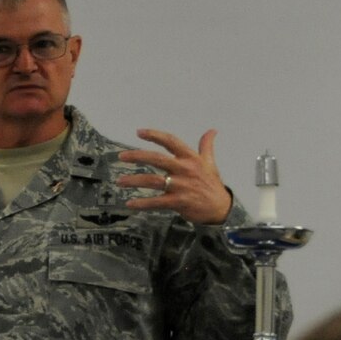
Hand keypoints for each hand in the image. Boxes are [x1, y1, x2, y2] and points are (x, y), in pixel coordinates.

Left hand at [115, 129, 234, 224]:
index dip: (154, 135)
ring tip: (120, 181)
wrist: (220, 208)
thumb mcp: (210, 163)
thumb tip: (212, 131)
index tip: (139, 132)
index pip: (170, 141)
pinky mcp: (178, 202)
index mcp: (190, 158)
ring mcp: (181, 186)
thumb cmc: (212, 184)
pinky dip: (142, 203)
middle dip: (137, 156)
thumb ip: (207, 146)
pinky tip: (130, 203)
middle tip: (121, 156)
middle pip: (157, 159)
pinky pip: (156, 202)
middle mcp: (184, 170)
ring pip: (153, 180)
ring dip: (134, 180)